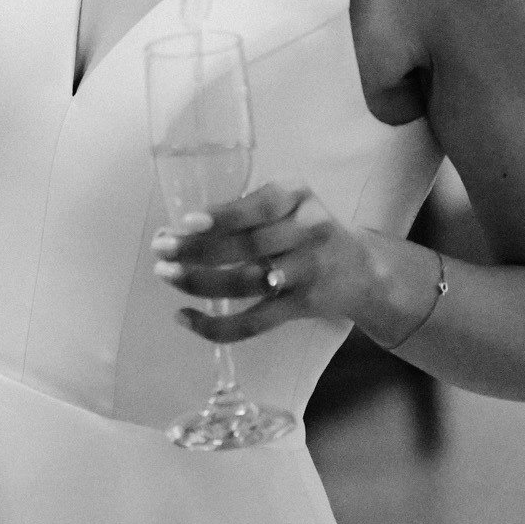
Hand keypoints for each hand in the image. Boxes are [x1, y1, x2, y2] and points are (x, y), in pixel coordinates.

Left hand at [152, 183, 398, 345]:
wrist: (364, 271)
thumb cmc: (311, 230)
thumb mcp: (292, 203)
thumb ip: (250, 208)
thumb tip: (183, 227)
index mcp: (298, 198)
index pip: (260, 206)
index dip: (223, 216)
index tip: (187, 222)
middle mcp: (306, 231)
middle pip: (247, 246)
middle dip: (197, 250)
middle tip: (160, 250)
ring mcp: (306, 272)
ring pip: (246, 283)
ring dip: (199, 283)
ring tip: (166, 275)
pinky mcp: (301, 307)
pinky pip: (254, 322)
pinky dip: (216, 325)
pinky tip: (185, 318)